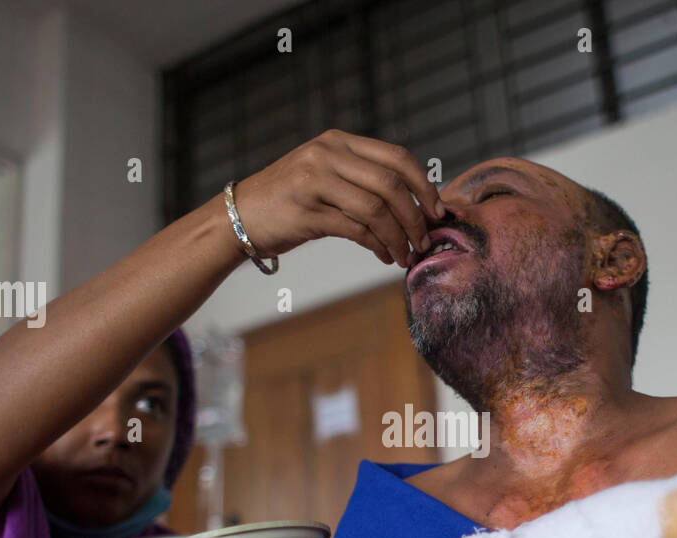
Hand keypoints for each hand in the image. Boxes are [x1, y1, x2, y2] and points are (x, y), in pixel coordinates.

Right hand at [229, 130, 443, 266]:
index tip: (437, 210)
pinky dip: (378, 246)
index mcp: (338, 142)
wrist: (239, 216)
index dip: (424, 185)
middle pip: (391, 184)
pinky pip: (357, 230)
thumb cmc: (288, 200)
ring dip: (399, 237)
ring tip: (406, 255)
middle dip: (416, 216)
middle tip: (425, 239)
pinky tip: (385, 256)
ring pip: (376, 209)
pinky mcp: (307, 212)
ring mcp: (315, 182)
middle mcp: (327, 155)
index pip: (397, 157)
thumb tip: (413, 203)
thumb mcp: (324, 174)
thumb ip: (360, 177)